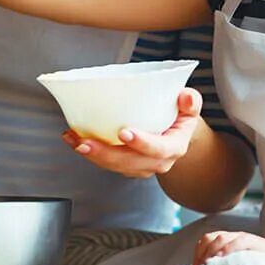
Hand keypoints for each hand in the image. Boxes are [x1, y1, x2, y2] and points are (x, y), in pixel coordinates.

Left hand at [62, 88, 202, 178]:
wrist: (176, 134)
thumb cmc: (180, 117)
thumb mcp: (190, 106)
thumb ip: (191, 101)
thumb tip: (185, 97)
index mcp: (173, 147)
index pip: (158, 149)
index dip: (142, 143)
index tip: (124, 132)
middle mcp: (156, 162)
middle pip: (129, 163)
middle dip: (105, 154)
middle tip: (85, 142)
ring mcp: (139, 166)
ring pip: (114, 166)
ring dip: (92, 154)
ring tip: (73, 139)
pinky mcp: (125, 165)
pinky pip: (106, 162)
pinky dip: (89, 152)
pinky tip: (73, 138)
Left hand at [192, 231, 264, 264]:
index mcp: (227, 242)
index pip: (205, 242)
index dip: (197, 256)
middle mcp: (233, 237)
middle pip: (208, 239)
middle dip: (200, 256)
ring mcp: (243, 238)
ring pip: (220, 238)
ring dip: (210, 252)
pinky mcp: (255, 242)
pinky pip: (239, 241)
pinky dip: (228, 248)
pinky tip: (222, 258)